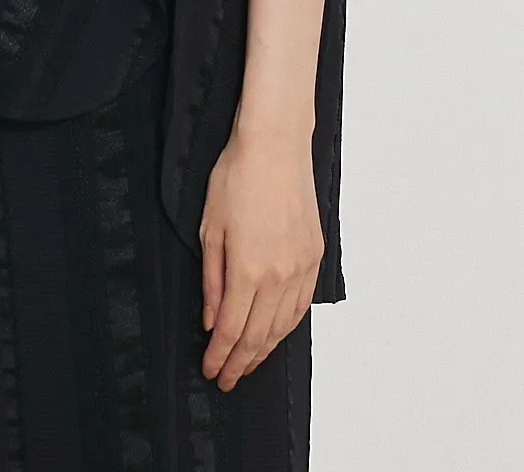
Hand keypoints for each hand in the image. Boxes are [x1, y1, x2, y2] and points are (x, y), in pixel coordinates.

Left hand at [198, 116, 323, 391]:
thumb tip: (210, 318)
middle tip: (227, 378)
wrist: (275, 145)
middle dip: (240, 362)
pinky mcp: (314, 255)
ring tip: (248, 363)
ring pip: (283, 325)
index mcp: (247, 269)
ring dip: (264, 349)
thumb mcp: (210, 227)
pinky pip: (301, 304)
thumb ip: (211, 278)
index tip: (210, 370)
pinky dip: (288, 326)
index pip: (231, 329)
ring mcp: (300, 266)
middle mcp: (278, 275)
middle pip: (258, 335)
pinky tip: (277, 333)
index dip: (219, 356)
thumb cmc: (237, 176)